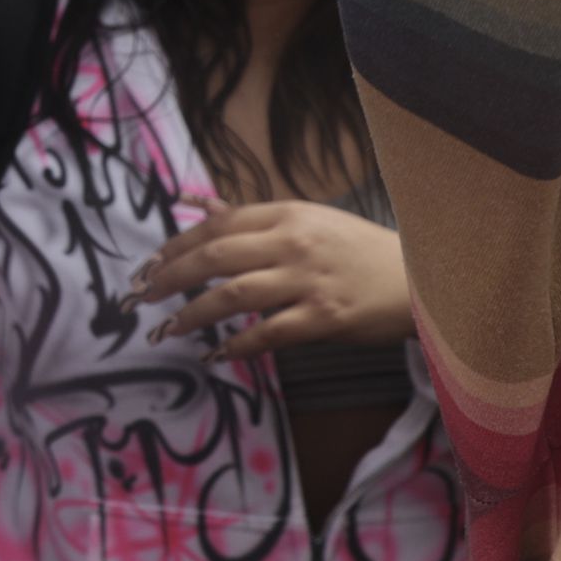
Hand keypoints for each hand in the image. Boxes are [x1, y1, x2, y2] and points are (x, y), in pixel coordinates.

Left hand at [127, 195, 413, 361]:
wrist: (420, 278)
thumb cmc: (358, 250)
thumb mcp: (308, 220)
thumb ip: (251, 217)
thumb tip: (199, 206)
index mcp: (287, 213)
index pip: (217, 225)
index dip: (177, 245)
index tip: (148, 265)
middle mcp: (293, 242)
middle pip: (215, 256)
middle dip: (170, 277)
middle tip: (140, 297)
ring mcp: (308, 280)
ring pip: (233, 295)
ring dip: (192, 314)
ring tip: (167, 329)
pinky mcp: (324, 317)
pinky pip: (267, 333)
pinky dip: (236, 345)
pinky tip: (215, 353)